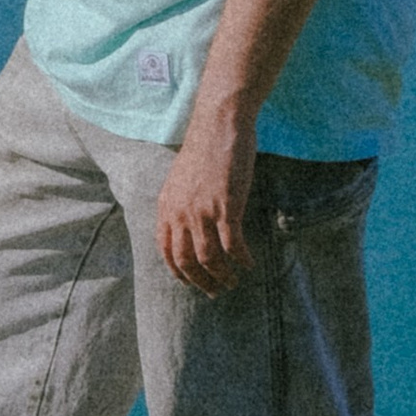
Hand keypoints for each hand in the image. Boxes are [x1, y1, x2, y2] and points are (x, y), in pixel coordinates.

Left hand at [155, 117, 254, 295]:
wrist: (219, 123)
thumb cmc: (206, 148)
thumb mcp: (182, 179)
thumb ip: (181, 203)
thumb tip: (189, 225)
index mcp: (167, 206)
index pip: (166, 251)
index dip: (179, 272)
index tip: (191, 282)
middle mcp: (180, 212)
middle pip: (187, 261)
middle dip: (202, 281)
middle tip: (217, 291)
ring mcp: (202, 210)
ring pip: (209, 258)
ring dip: (223, 275)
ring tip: (234, 281)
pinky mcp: (226, 206)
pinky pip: (233, 245)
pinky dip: (241, 259)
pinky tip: (249, 264)